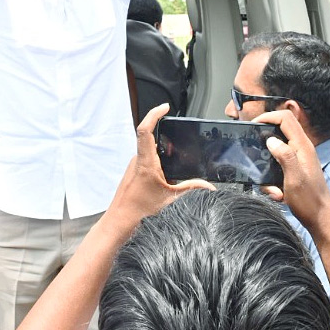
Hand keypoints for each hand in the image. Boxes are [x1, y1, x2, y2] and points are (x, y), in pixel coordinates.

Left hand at [104, 104, 213, 235]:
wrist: (120, 222)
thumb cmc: (139, 211)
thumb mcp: (171, 199)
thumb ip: (191, 190)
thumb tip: (209, 187)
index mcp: (145, 162)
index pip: (146, 130)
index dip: (154, 114)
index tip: (164, 107)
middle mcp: (137, 161)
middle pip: (148, 136)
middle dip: (162, 130)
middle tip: (175, 126)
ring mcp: (134, 166)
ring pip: (149, 150)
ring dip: (161, 148)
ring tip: (175, 152)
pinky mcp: (134, 173)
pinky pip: (146, 159)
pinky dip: (158, 159)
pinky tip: (166, 171)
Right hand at [250, 110, 329, 232]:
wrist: (321, 219)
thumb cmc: (310, 201)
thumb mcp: (294, 178)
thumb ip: (284, 156)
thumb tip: (271, 140)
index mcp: (303, 147)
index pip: (285, 118)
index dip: (268, 117)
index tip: (254, 125)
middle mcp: (302, 148)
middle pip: (281, 128)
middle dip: (265, 136)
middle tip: (253, 147)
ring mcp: (300, 158)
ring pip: (278, 146)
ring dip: (267, 160)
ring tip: (269, 183)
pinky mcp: (296, 167)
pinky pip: (279, 162)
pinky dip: (272, 174)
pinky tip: (276, 192)